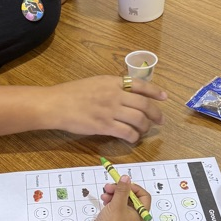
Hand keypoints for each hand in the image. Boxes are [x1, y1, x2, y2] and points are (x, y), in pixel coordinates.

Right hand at [46, 76, 166, 142]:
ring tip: (144, 131)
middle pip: (144, 105)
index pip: (140, 85)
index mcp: (112, 82)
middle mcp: (115, 94)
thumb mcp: (94, 82)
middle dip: (156, 114)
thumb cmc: (71, 93)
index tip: (164, 97)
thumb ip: (111, 87)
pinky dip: (134, 137)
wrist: (56, 104)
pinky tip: (132, 139)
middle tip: (160, 121)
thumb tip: (125, 94)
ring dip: (145, 127)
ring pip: (139, 119)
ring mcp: (110, 110)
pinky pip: (127, 132)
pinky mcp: (105, 126)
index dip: (155, 91)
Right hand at [88, 176, 149, 220]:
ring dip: (113, 194)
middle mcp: (134, 216)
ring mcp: (125, 218)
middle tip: (109, 186)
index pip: (144, 196)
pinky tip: (103, 199)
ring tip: (104, 193)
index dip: (135, 188)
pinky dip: (110, 200)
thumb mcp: (118, 204)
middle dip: (120, 190)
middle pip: (131, 197)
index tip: (124, 184)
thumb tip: (127, 177)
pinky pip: (115, 206)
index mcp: (140, 213)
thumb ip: (122, 189)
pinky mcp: (115, 219)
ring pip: (122, 200)